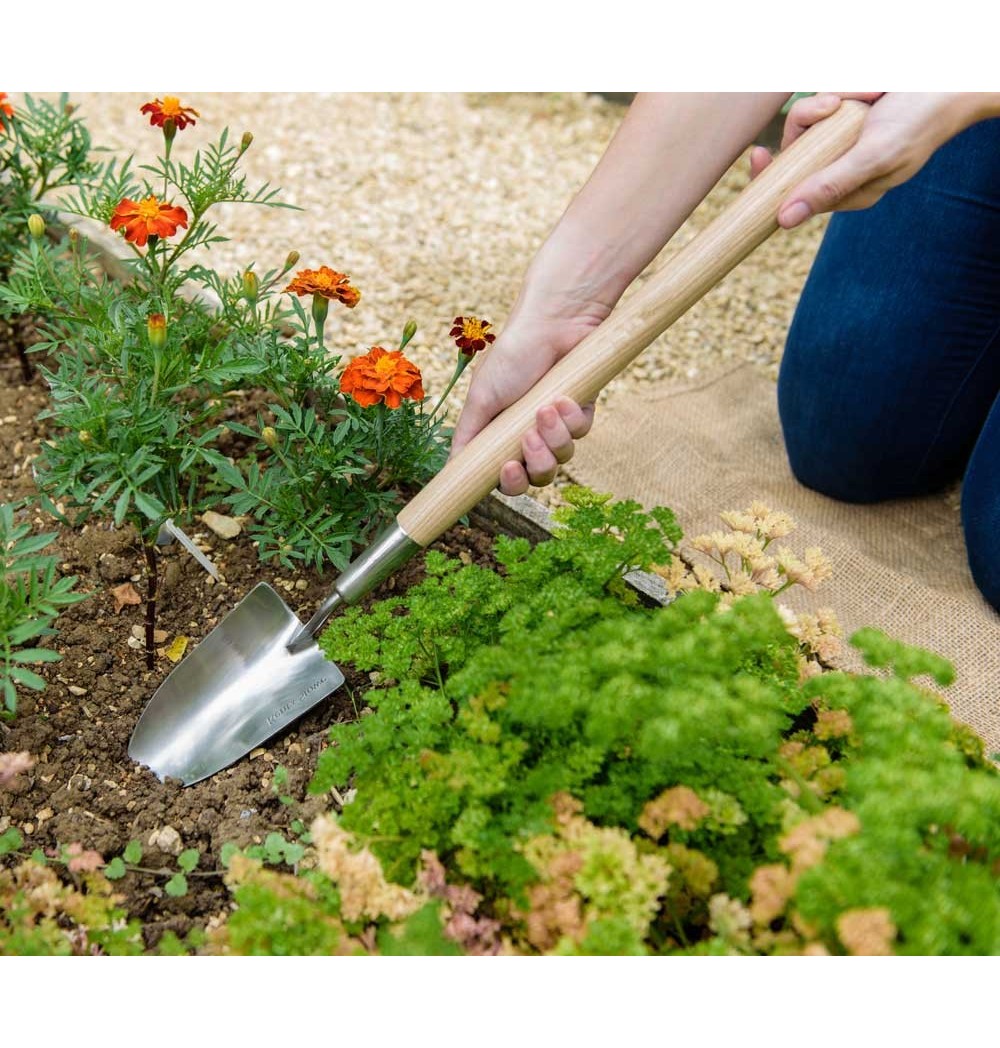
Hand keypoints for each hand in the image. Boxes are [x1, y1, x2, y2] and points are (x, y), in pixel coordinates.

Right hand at [449, 311, 599, 495]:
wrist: (552, 324)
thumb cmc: (511, 356)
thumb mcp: (481, 398)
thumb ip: (467, 436)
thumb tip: (451, 470)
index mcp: (501, 435)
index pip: (507, 477)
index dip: (510, 482)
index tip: (508, 469)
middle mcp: (528, 435)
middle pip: (537, 476)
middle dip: (536, 464)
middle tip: (529, 440)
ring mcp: (556, 426)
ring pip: (561, 457)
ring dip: (553, 438)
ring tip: (545, 409)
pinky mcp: (581, 412)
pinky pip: (581, 432)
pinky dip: (571, 419)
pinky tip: (562, 397)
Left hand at [750, 92, 986, 227]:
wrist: (952, 78)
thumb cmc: (919, 121)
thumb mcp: (873, 157)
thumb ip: (829, 186)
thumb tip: (784, 220)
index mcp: (847, 190)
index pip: (794, 193)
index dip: (770, 178)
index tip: (757, 156)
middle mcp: (839, 166)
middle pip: (794, 152)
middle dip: (806, 123)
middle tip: (831, 104)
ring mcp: (840, 138)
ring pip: (806, 121)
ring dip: (829, 102)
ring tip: (865, 93)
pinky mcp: (845, 112)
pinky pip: (823, 101)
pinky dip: (843, 88)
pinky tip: (869, 88)